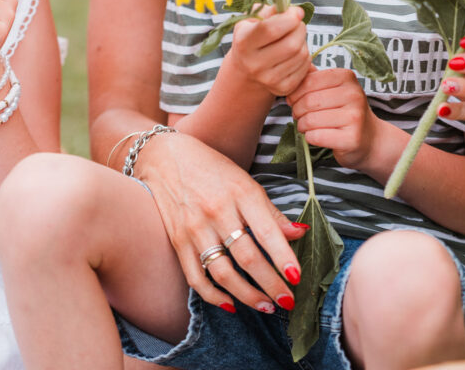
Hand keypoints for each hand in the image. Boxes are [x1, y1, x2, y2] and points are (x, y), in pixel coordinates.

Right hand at [135, 129, 306, 310]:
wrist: (165, 157)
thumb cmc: (212, 168)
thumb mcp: (246, 181)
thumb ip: (271, 211)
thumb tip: (299, 233)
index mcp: (241, 192)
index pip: (267, 232)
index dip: (283, 258)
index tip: (296, 278)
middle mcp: (218, 211)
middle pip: (248, 257)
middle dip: (271, 284)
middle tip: (287, 301)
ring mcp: (196, 228)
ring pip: (224, 273)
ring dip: (247, 296)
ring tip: (266, 306)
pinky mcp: (178, 241)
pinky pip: (196, 277)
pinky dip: (214, 296)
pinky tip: (230, 305)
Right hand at [231, 4, 310, 96]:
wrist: (246, 69)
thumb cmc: (252, 36)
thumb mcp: (253, 19)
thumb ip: (270, 10)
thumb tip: (293, 11)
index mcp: (243, 43)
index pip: (271, 30)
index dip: (290, 18)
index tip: (296, 11)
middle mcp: (253, 64)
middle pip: (291, 44)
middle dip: (300, 28)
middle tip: (296, 23)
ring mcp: (268, 79)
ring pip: (301, 54)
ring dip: (303, 41)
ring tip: (293, 37)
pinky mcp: (282, 88)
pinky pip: (305, 66)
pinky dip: (305, 55)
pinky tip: (294, 52)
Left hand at [288, 67, 380, 169]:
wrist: (369, 137)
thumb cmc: (344, 110)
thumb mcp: (333, 88)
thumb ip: (314, 77)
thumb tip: (296, 67)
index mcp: (347, 77)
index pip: (309, 81)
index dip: (295, 93)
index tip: (293, 100)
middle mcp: (354, 94)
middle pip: (309, 101)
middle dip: (296, 110)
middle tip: (298, 115)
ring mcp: (355, 117)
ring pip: (311, 120)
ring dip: (301, 125)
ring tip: (305, 126)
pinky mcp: (352, 138)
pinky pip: (316, 136)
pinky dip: (309, 137)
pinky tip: (314, 135)